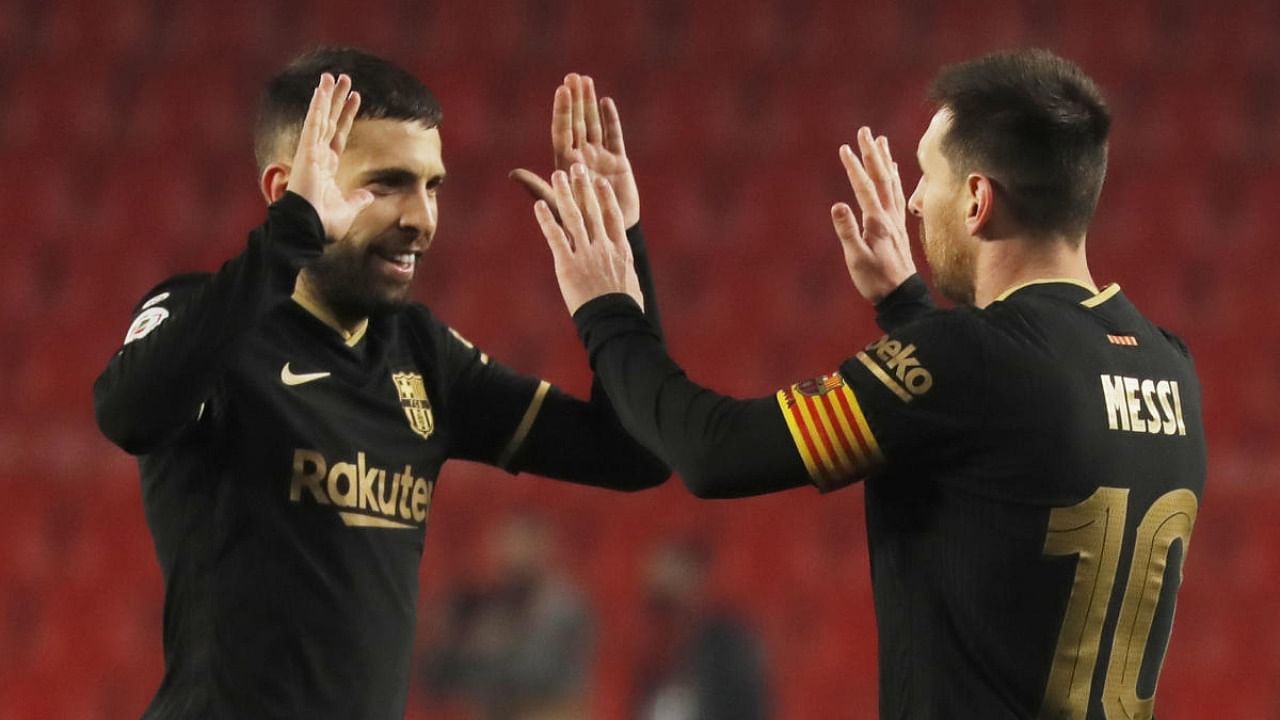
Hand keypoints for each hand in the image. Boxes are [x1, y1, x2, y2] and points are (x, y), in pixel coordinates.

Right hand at [286, 73, 373, 240]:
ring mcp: (311, 153)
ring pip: (321, 117)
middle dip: (338, 100)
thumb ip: (357, 199)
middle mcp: (318, 156)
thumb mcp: (348, 210)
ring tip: (335, 76)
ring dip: (328, 96)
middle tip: (345, 79)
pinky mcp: (306, 151)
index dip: (347, 116)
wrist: (309, 229)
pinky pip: (313, 124)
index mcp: (327, 168)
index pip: (339, 135)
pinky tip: (322, 89)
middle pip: (330, 121)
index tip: (357, 99)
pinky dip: (317, 106)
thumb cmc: (323, 224)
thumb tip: (369, 195)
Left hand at [512, 73, 639, 227]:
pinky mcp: (619, 163)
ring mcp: (600, 157)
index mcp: (565, 163)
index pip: (562, 131)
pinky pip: (614, 136)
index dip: (562, 111)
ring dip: (589, 103)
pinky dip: (611, 119)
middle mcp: (581, 156)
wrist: (608, 235)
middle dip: (575, 100)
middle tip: (573, 76)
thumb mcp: (557, 204)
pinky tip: (605, 102)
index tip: (561, 90)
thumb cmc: (579, 224)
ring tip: (586, 80)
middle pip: (577, 122)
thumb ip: (537, 187)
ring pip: (593, 124)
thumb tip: (512, 174)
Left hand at [534, 164, 643, 314]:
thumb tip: (625, 272)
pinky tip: (539, 205)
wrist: (613, 322)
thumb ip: (624, 270)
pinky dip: (546, 219)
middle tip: (577, 168)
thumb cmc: (624, 308)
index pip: (613, 216)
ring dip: (564, 194)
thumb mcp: (630, 283)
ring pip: (573, 217)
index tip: (599, 182)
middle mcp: (604, 247)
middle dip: (583, 187)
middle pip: (592, 210)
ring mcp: (585, 254)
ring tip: (557, 175)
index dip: (605, 197)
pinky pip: (555, 237)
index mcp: (620, 250)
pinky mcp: (567, 265)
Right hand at [831, 127, 915, 302]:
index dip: (854, 167)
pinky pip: (897, 193)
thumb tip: (837, 205)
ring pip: (891, 182)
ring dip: (885, 160)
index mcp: (877, 222)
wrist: (901, 295)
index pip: (864, 188)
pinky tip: (892, 169)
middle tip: (865, 131)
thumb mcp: (856, 259)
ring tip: (880, 141)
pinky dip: (894, 177)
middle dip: (872, 153)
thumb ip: (847, 231)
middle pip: (881, 178)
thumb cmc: (875, 280)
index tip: (844, 148)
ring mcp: (896, 219)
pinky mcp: (898, 225)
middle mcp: (889, 216)